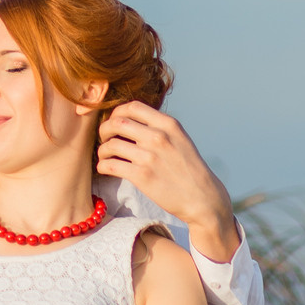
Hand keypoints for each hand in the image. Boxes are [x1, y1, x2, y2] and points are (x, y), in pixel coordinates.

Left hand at [98, 102, 240, 261]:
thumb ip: (159, 127)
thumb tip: (130, 119)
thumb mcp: (180, 139)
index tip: (113, 122)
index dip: (116, 112)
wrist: (202, 197)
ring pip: (110, 145)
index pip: (132, 107)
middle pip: (116, 123)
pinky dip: (102, 166)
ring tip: (104, 157)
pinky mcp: (142, 176)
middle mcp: (159, 137)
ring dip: (102, 151)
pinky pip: (110, 165)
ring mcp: (150, 156)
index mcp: (168, 124)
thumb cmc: (188, 168)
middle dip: (104, 130)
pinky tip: (105, 169)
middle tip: (104, 139)